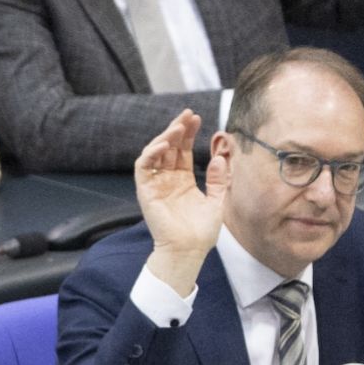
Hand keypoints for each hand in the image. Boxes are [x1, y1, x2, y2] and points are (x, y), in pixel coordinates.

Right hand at [136, 110, 228, 296]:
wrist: (188, 250)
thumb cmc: (201, 232)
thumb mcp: (217, 200)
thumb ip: (219, 179)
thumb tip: (221, 157)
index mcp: (182, 181)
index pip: (183, 151)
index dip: (189, 134)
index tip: (197, 119)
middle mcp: (167, 181)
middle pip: (169, 148)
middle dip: (177, 129)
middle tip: (188, 115)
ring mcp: (155, 185)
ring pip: (154, 153)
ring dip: (165, 137)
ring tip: (178, 126)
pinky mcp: (146, 191)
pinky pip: (143, 167)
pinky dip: (151, 152)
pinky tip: (165, 143)